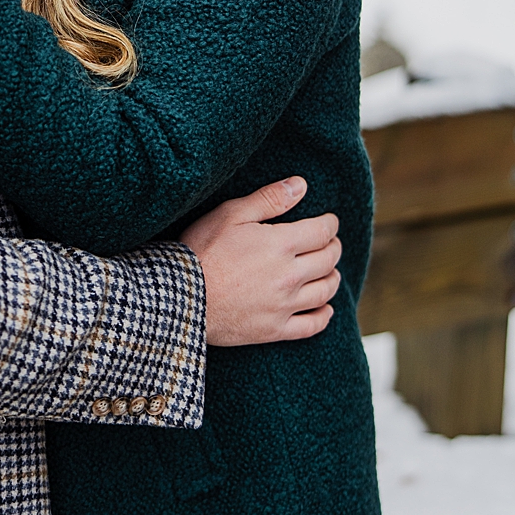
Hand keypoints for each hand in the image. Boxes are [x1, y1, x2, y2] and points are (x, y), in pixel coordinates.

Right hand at [184, 177, 340, 345]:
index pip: (323, 232)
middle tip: (330, 243)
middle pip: (328, 260)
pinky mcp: (274, 330)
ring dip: (333, 278)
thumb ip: (269, 199)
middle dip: (333, 247)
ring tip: (330, 271)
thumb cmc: (201, 251)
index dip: (330, 224)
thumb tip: (301, 185)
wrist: (180, 299)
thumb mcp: (230, 214)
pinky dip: (324, 316)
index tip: (329, 222)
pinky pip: (312, 326)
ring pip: (326, 291)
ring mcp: (284, 306)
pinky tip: (326, 308)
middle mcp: (289, 275)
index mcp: (281, 244)